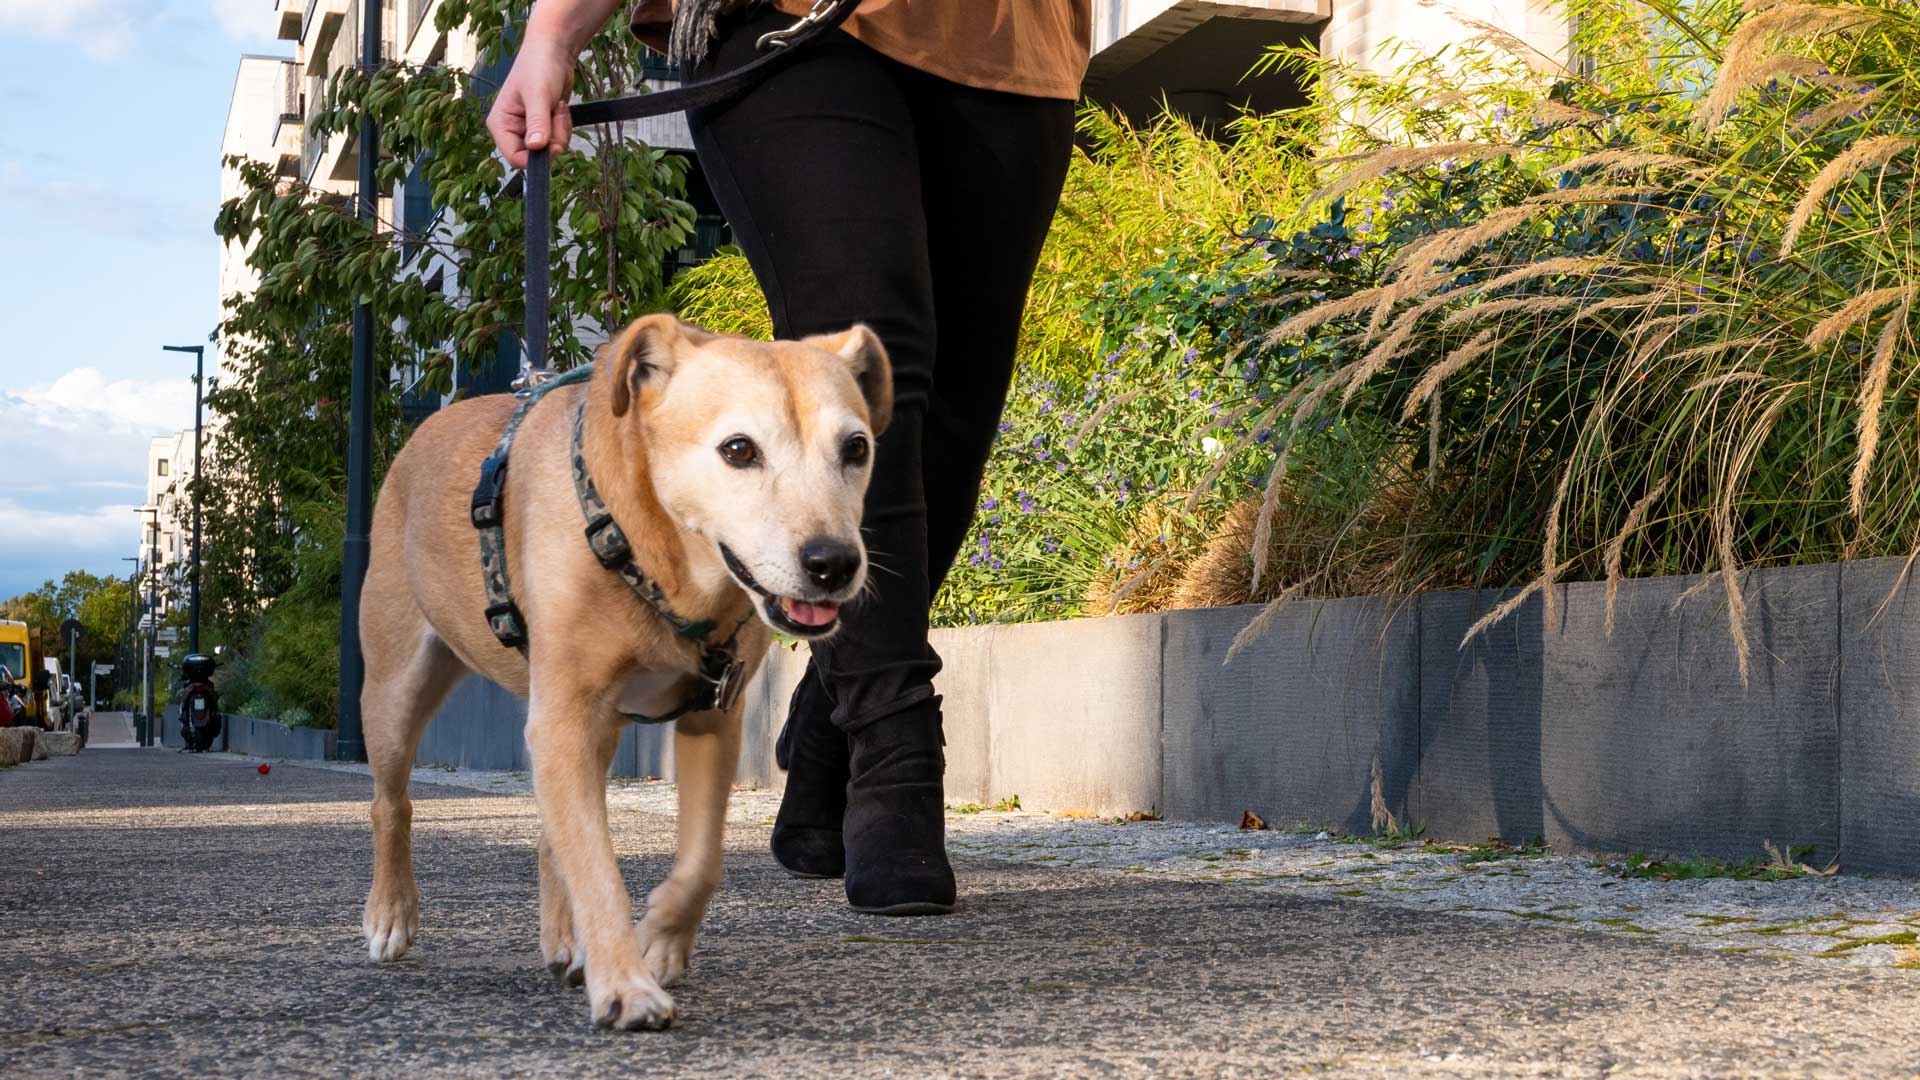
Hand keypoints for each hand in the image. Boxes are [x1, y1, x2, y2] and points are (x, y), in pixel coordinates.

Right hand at [486, 36, 576, 167]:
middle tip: (556, 116)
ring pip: (549, 150)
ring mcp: (528, 128)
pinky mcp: (543, 125)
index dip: (536, 158)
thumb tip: (536, 147)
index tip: (553, 144)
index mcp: (501, 124)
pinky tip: (559, 108)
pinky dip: (563, 127)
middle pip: (535, 157)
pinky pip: (557, 140)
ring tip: (557, 107)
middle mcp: (512, 130)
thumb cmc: (539, 66)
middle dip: (552, 141)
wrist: (554, 50)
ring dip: (560, 132)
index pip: (515, 158)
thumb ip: (537, 122)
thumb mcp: (538, 95)